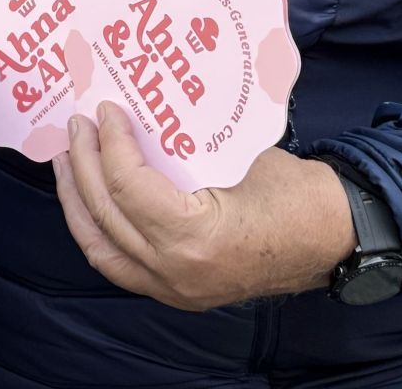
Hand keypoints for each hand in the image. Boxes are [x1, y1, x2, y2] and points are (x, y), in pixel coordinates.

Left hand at [50, 101, 355, 311]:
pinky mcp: (177, 292)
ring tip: (67, 160)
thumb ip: (183, 145)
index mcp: (196, 238)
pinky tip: (89, 196)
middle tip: (76, 125)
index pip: (128, 187)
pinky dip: (98, 227)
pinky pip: (119, 262)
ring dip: (77, 201)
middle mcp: (177, 273)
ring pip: (101, 247)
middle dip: (82, 165)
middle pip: (106, 215)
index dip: (110, 142)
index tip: (105, 109)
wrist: (334, 237)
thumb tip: (136, 111)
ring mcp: (175, 289)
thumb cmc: (296, 192)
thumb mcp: (239, 155)